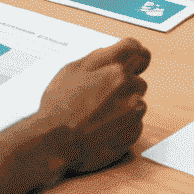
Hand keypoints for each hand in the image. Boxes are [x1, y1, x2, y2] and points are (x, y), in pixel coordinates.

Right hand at [37, 38, 150, 174]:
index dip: (137, 53)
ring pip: (136, 102)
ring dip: (124, 106)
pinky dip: (124, 125)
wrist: (56, 143)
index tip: (137, 59)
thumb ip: (94, 58)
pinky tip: (104, 128)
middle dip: (125, 86)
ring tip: (99, 115)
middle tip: (103, 96)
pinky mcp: (132, 133)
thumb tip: (107, 52)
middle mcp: (128, 88)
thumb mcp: (70, 71)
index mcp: (114, 70)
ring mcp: (133, 113)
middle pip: (137, 80)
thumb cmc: (59, 107)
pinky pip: (135, 124)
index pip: (136, 50)